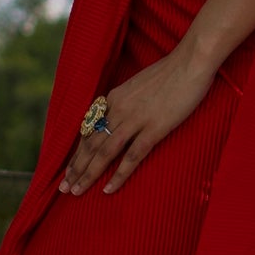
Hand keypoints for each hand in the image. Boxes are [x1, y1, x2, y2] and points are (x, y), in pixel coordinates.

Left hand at [59, 47, 215, 195]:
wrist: (191, 62)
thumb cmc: (171, 72)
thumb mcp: (140, 85)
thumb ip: (129, 102)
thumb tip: (122, 116)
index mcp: (114, 98)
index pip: (89, 130)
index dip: (77, 152)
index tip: (69, 169)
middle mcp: (118, 109)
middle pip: (91, 144)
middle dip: (75, 168)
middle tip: (63, 187)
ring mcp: (135, 119)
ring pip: (104, 153)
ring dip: (88, 174)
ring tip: (76, 192)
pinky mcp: (154, 128)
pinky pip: (132, 156)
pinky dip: (118, 174)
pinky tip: (108, 189)